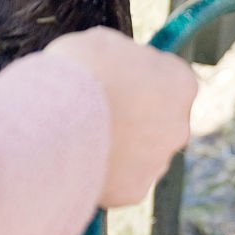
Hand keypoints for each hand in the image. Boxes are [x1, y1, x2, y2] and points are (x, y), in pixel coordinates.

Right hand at [46, 26, 195, 206]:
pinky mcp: (134, 190)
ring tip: (79, 136)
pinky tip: (78, 160)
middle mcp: (179, 127)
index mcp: (180, 83)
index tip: (116, 78)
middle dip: (134, 117)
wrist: (54, 123)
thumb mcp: (103, 43)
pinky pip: (120, 179)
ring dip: (118, 146)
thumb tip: (123, 63)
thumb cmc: (78, 74)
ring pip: (140, 153)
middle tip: (95, 111)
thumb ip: (124, 57)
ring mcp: (158, 162)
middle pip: (158, 120)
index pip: (169, 78)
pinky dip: (103, 172)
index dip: (139, 77)